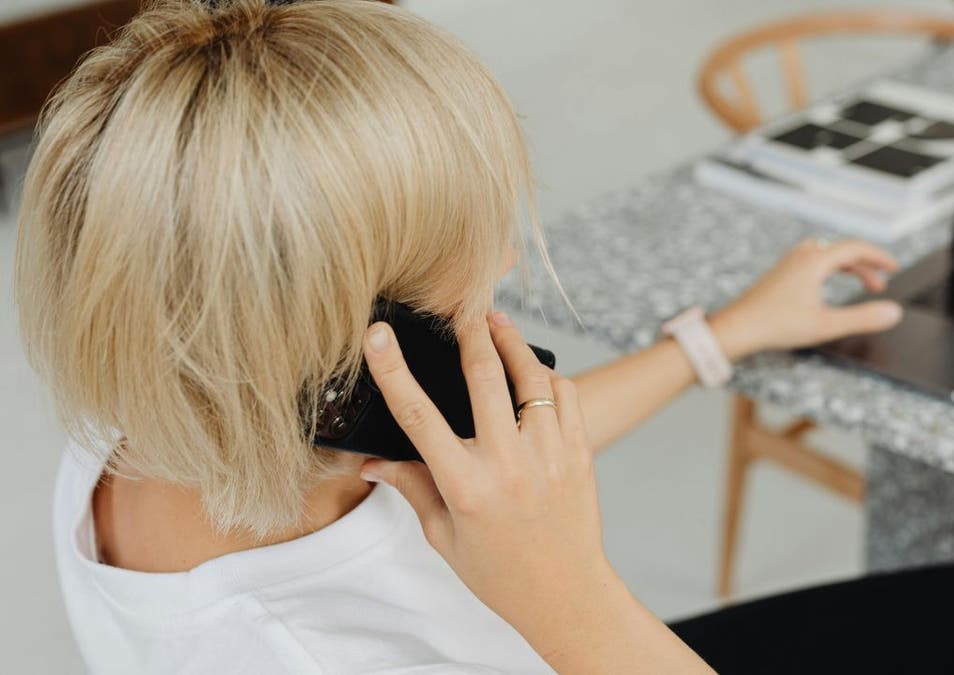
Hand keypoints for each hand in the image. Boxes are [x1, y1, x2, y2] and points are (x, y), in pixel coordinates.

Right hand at [358, 314, 617, 640]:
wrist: (566, 594)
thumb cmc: (499, 572)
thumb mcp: (444, 537)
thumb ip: (412, 489)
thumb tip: (372, 462)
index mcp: (464, 487)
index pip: (418, 416)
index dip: (393, 370)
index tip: (377, 335)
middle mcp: (508, 465)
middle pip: (484, 378)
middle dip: (470, 332)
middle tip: (461, 304)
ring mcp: (548, 456)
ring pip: (532, 379)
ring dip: (512, 343)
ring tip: (497, 321)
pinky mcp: (579, 453)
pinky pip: (565, 397)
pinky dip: (548, 378)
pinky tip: (533, 371)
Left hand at [709, 239, 902, 359]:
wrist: (736, 329)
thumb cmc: (775, 326)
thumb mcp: (826, 326)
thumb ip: (862, 318)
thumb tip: (893, 312)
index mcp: (814, 261)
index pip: (855, 247)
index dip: (879, 257)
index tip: (894, 268)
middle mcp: (801, 256)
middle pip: (842, 250)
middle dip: (866, 265)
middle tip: (879, 286)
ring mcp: (788, 263)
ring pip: (827, 254)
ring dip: (847, 265)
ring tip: (861, 283)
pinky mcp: (780, 273)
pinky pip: (813, 260)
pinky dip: (830, 268)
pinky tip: (828, 286)